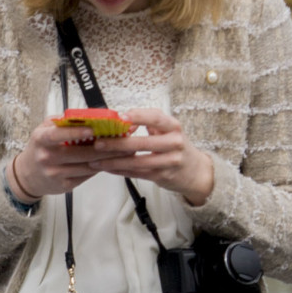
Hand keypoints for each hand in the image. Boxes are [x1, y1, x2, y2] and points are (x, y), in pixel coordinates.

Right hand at [6, 118, 112, 201]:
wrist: (28, 175)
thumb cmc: (41, 149)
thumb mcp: (45, 130)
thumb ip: (64, 122)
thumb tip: (90, 115)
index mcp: (41, 139)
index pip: (57, 134)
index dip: (75, 132)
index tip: (92, 129)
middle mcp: (46, 157)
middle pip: (79, 153)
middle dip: (104, 146)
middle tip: (121, 139)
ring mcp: (55, 173)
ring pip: (87, 165)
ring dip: (107, 158)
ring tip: (122, 150)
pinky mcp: (64, 185)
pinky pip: (87, 175)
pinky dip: (99, 167)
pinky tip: (108, 161)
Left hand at [85, 105, 216, 205]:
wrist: (195, 171)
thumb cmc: (175, 146)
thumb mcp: (169, 130)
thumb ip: (149, 122)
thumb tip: (123, 117)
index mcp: (174, 127)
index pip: (157, 118)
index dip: (139, 116)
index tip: (121, 117)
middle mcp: (174, 143)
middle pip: (142, 143)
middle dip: (117, 144)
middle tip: (98, 143)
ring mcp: (170, 161)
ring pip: (137, 162)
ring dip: (114, 161)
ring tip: (96, 160)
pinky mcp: (162, 176)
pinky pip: (137, 173)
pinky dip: (120, 171)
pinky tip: (107, 168)